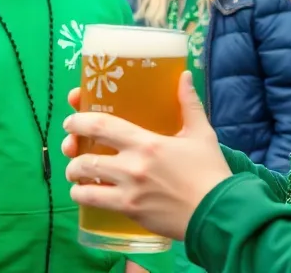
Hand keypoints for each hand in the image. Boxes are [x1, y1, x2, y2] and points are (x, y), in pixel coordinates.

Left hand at [61, 71, 231, 241]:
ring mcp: (129, 191)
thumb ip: (188, 104)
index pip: (101, 125)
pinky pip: (95, 202)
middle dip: (71, 152)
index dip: (79, 121)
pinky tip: (84, 194)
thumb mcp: (201, 134)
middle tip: (70, 148)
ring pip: (85, 182)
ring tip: (74, 175)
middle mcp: (133, 166)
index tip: (71, 120)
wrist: (220, 213)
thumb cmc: (210, 172)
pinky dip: (83, 197)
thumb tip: (184, 76)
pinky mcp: (130, 211)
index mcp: (146, 142)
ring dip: (73, 177)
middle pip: (86, 157)